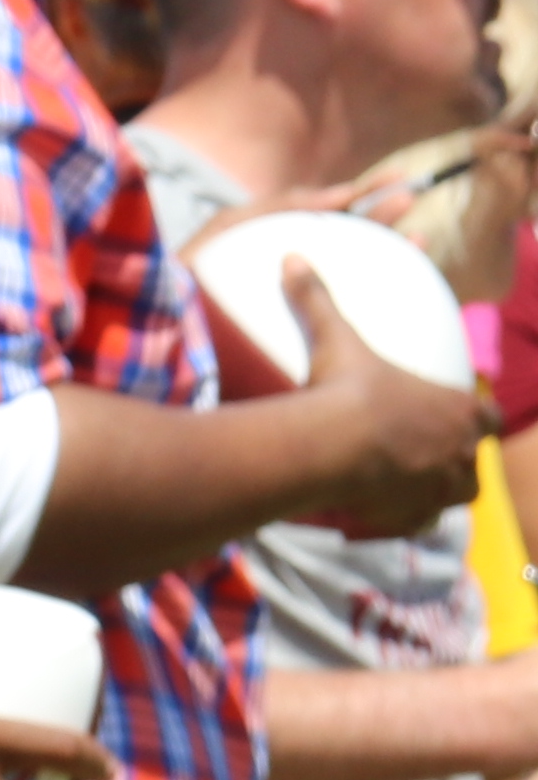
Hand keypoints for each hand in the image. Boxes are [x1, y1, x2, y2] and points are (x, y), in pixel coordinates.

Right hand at [266, 265, 491, 534]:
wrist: (332, 447)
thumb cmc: (348, 391)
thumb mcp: (337, 340)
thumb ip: (319, 300)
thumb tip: (293, 258)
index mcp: (457, 412)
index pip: (486, 415)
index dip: (474, 415)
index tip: (458, 413)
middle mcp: (459, 454)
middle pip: (472, 460)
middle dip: (455, 456)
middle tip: (422, 449)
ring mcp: (439, 490)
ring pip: (455, 494)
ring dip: (437, 489)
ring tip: (407, 482)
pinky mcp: (414, 517)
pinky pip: (418, 522)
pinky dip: (405, 517)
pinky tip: (382, 510)